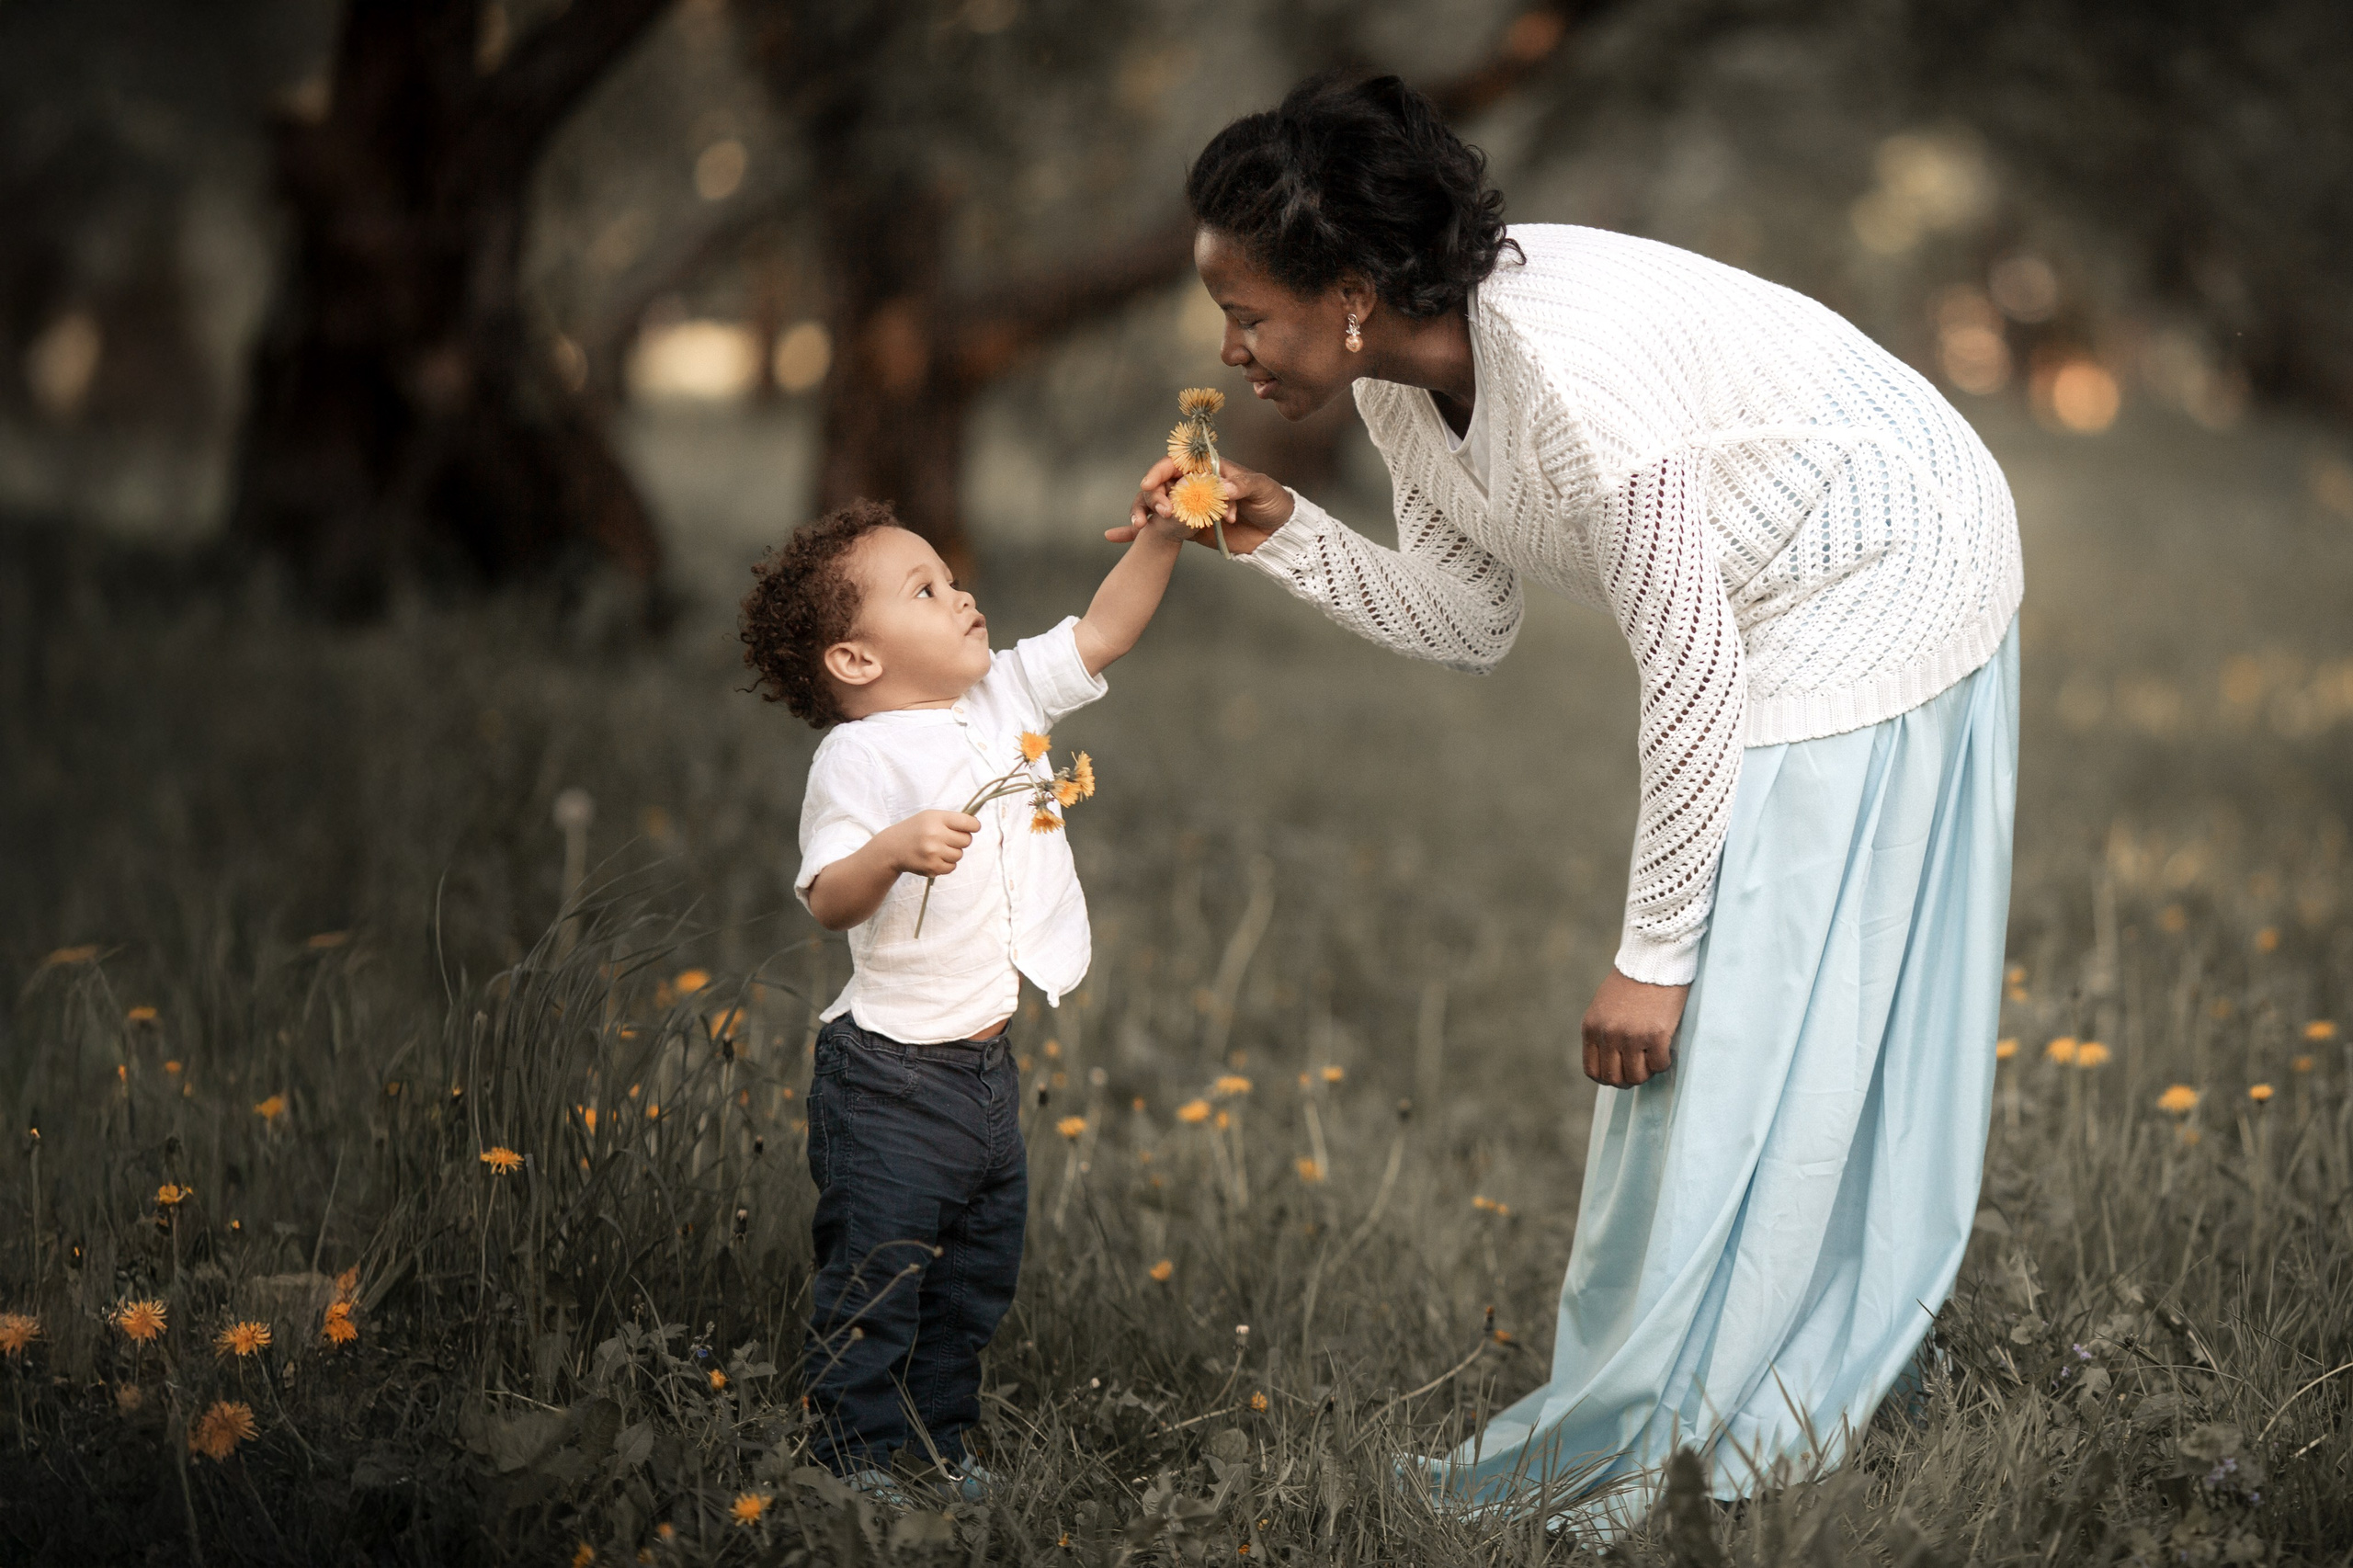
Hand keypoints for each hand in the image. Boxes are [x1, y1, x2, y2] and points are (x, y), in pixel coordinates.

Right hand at [889, 810, 980, 876]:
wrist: (893, 847)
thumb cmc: (916, 829)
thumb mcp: (931, 816)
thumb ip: (952, 820)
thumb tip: (976, 825)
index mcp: (936, 819)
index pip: (968, 823)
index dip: (974, 826)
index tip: (972, 827)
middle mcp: (935, 835)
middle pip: (967, 840)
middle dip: (961, 840)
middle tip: (949, 838)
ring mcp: (933, 853)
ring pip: (959, 855)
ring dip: (953, 852)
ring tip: (939, 848)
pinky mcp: (931, 867)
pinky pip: (952, 867)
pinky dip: (947, 864)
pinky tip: (935, 857)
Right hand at [1104, 456, 1295, 553]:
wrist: (1279, 533)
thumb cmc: (1273, 501)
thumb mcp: (1262, 489)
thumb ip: (1243, 486)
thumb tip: (1225, 488)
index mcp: (1209, 468)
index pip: (1177, 463)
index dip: (1161, 471)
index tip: (1151, 484)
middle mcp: (1196, 484)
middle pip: (1161, 485)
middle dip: (1153, 497)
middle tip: (1161, 514)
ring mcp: (1191, 506)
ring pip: (1156, 505)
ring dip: (1141, 514)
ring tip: (1136, 529)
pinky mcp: (1190, 528)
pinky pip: (1161, 528)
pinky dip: (1137, 533)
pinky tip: (1115, 537)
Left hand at [1582, 968, 1689, 1087]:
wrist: (1654, 959)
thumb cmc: (1631, 982)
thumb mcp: (1603, 1007)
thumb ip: (1602, 1032)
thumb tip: (1610, 1061)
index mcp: (1591, 1028)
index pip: (1593, 1071)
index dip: (1608, 1078)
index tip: (1620, 1073)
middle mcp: (1608, 1034)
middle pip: (1615, 1078)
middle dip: (1629, 1079)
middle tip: (1641, 1068)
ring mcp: (1631, 1036)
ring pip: (1637, 1076)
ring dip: (1647, 1072)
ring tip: (1653, 1058)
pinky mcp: (1656, 1034)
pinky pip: (1660, 1065)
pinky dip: (1664, 1062)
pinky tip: (1665, 1048)